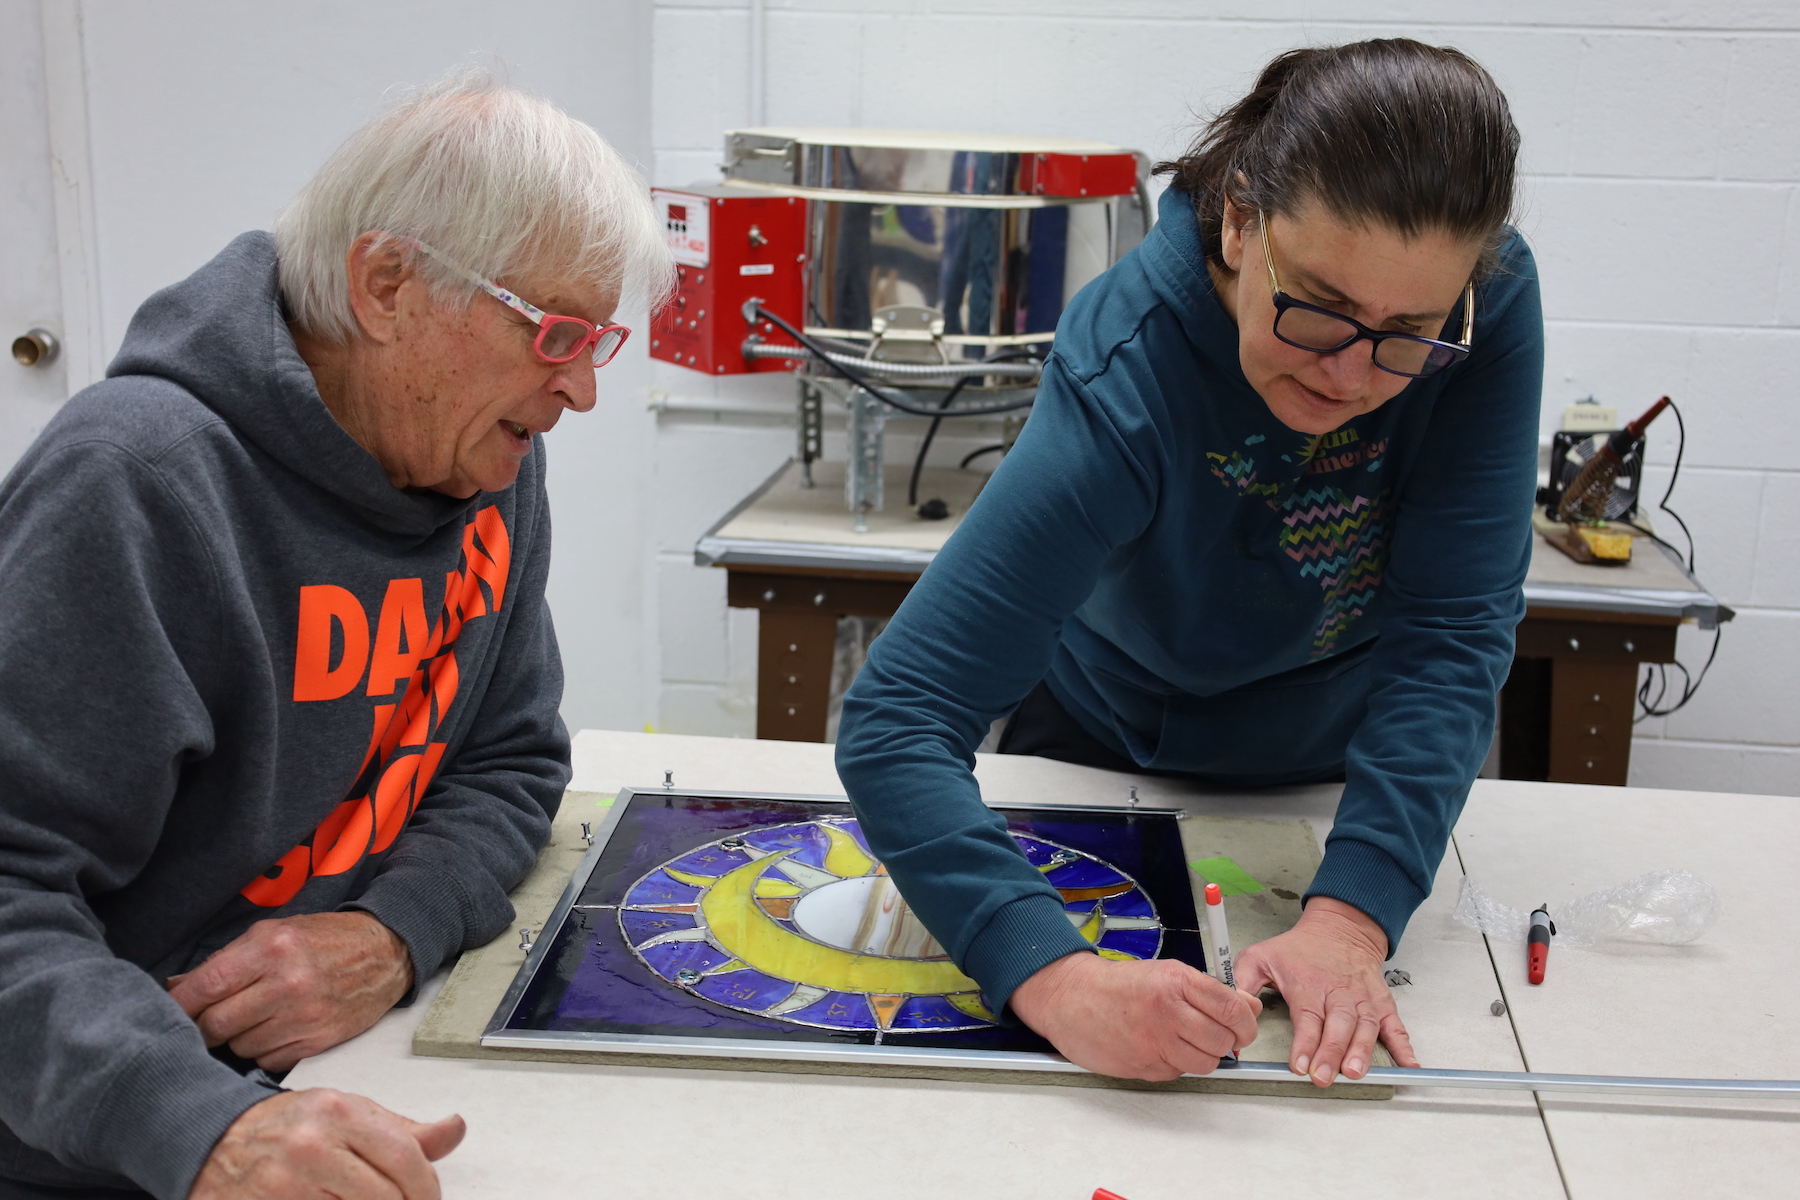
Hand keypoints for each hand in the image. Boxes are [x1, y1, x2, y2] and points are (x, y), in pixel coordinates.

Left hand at [167, 912, 413, 1070]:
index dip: (178, 1004)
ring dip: (237, 1038)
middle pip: (215, 1025)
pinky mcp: (318, 1042)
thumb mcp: (274, 932)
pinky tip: (277, 1029)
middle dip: (205, 1025)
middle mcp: (287, 983)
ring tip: (255, 1018)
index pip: (204, 987)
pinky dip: (264, 1050)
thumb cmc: (325, 940)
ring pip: (239, 1047)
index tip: (169, 1011)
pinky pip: (267, 1061)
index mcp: (272, 948)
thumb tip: (175, 989)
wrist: (386, 954)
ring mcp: (304, 1017)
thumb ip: (226, 960)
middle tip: (211, 1018)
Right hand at [190, 1089, 462, 1199]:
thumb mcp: (348, 1112)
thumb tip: (455, 1129)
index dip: (427, 1188)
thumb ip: (404, 1130)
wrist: (211, 1139)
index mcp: (339, 1112)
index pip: (406, 1158)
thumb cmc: (286, 1126)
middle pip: (386, 1196)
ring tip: (360, 1199)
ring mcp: (286, 1185)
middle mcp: (312, 1147)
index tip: (429, 1198)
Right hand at [1008, 951, 1261, 1080]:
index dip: (1247, 1022)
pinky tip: (1159, 1047)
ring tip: (1184, 1041)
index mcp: (1176, 981)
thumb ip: (1208, 990)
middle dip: (1226, 1041)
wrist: (1069, 997)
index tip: (1245, 1026)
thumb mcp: (1165, 973)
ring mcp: (1154, 1042)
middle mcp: (1167, 1011)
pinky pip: (1178, 1073)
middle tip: (1215, 1035)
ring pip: (1206, 1064)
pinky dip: (1176, 1064)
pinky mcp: (1142, 1066)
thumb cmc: (1117, 985)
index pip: (1233, 1008)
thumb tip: (1248, 1007)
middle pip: (1224, 1041)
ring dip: (1203, 1056)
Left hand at [1233, 896, 1418, 1086]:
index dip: (1305, 1043)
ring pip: (1365, 1025)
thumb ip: (1243, 982)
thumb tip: (1235, 1007)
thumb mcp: (1260, 956)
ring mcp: (1362, 997)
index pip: (1307, 1017)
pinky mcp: (1380, 1002)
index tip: (1300, 1064)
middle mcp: (1338, 991)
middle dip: (1331, 1052)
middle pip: (1337, 1024)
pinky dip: (1404, 1046)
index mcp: (1308, 984)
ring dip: (1362, 1050)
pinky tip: (1408, 1066)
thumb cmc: (1298, 949)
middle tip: (1325, 1076)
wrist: (1339, 928)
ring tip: (1355, 1071)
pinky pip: (1395, 1025)